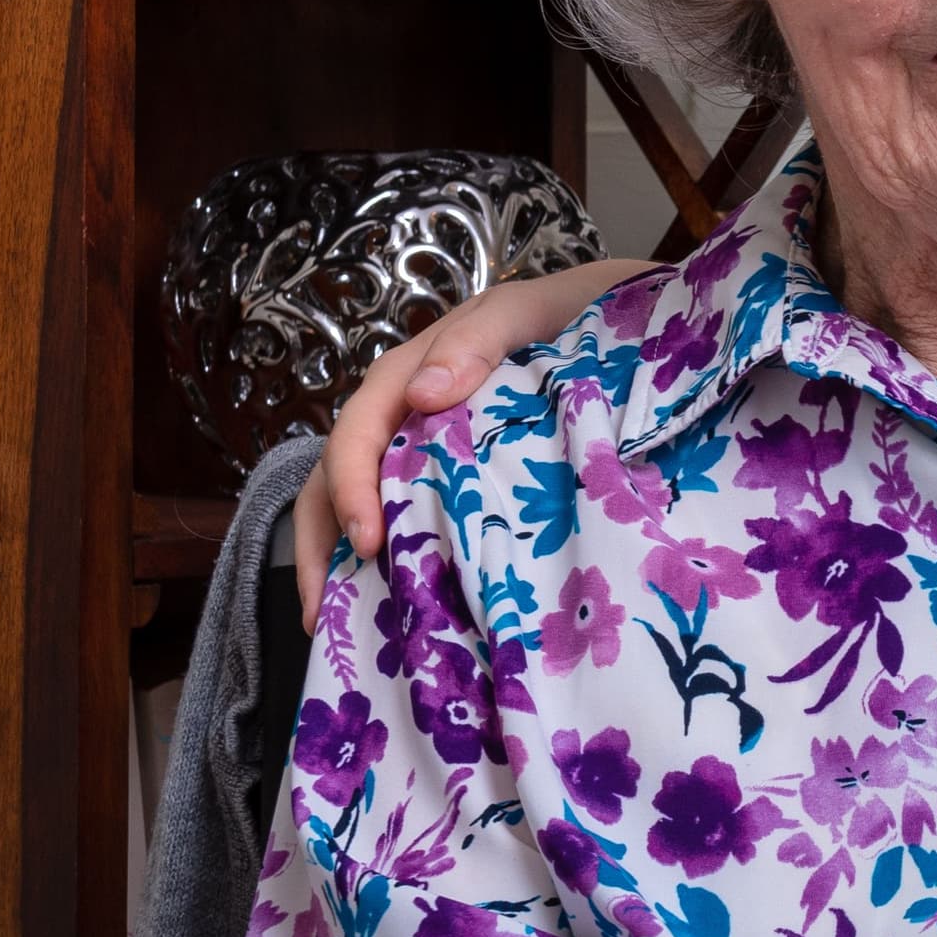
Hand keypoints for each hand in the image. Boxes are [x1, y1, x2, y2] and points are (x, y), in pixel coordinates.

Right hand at [290, 258, 647, 627]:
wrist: (615, 320)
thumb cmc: (562, 315)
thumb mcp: (520, 313)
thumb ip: (476, 341)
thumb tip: (422, 394)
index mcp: (408, 376)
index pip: (357, 435)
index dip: (352, 488)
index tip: (370, 541)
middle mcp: (403, 416)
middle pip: (335, 478)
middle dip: (321, 544)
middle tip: (321, 614)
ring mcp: (423, 447)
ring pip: (360, 503)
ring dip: (336, 560)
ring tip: (330, 624)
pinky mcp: (452, 474)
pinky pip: (406, 513)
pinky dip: (389, 557)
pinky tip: (394, 604)